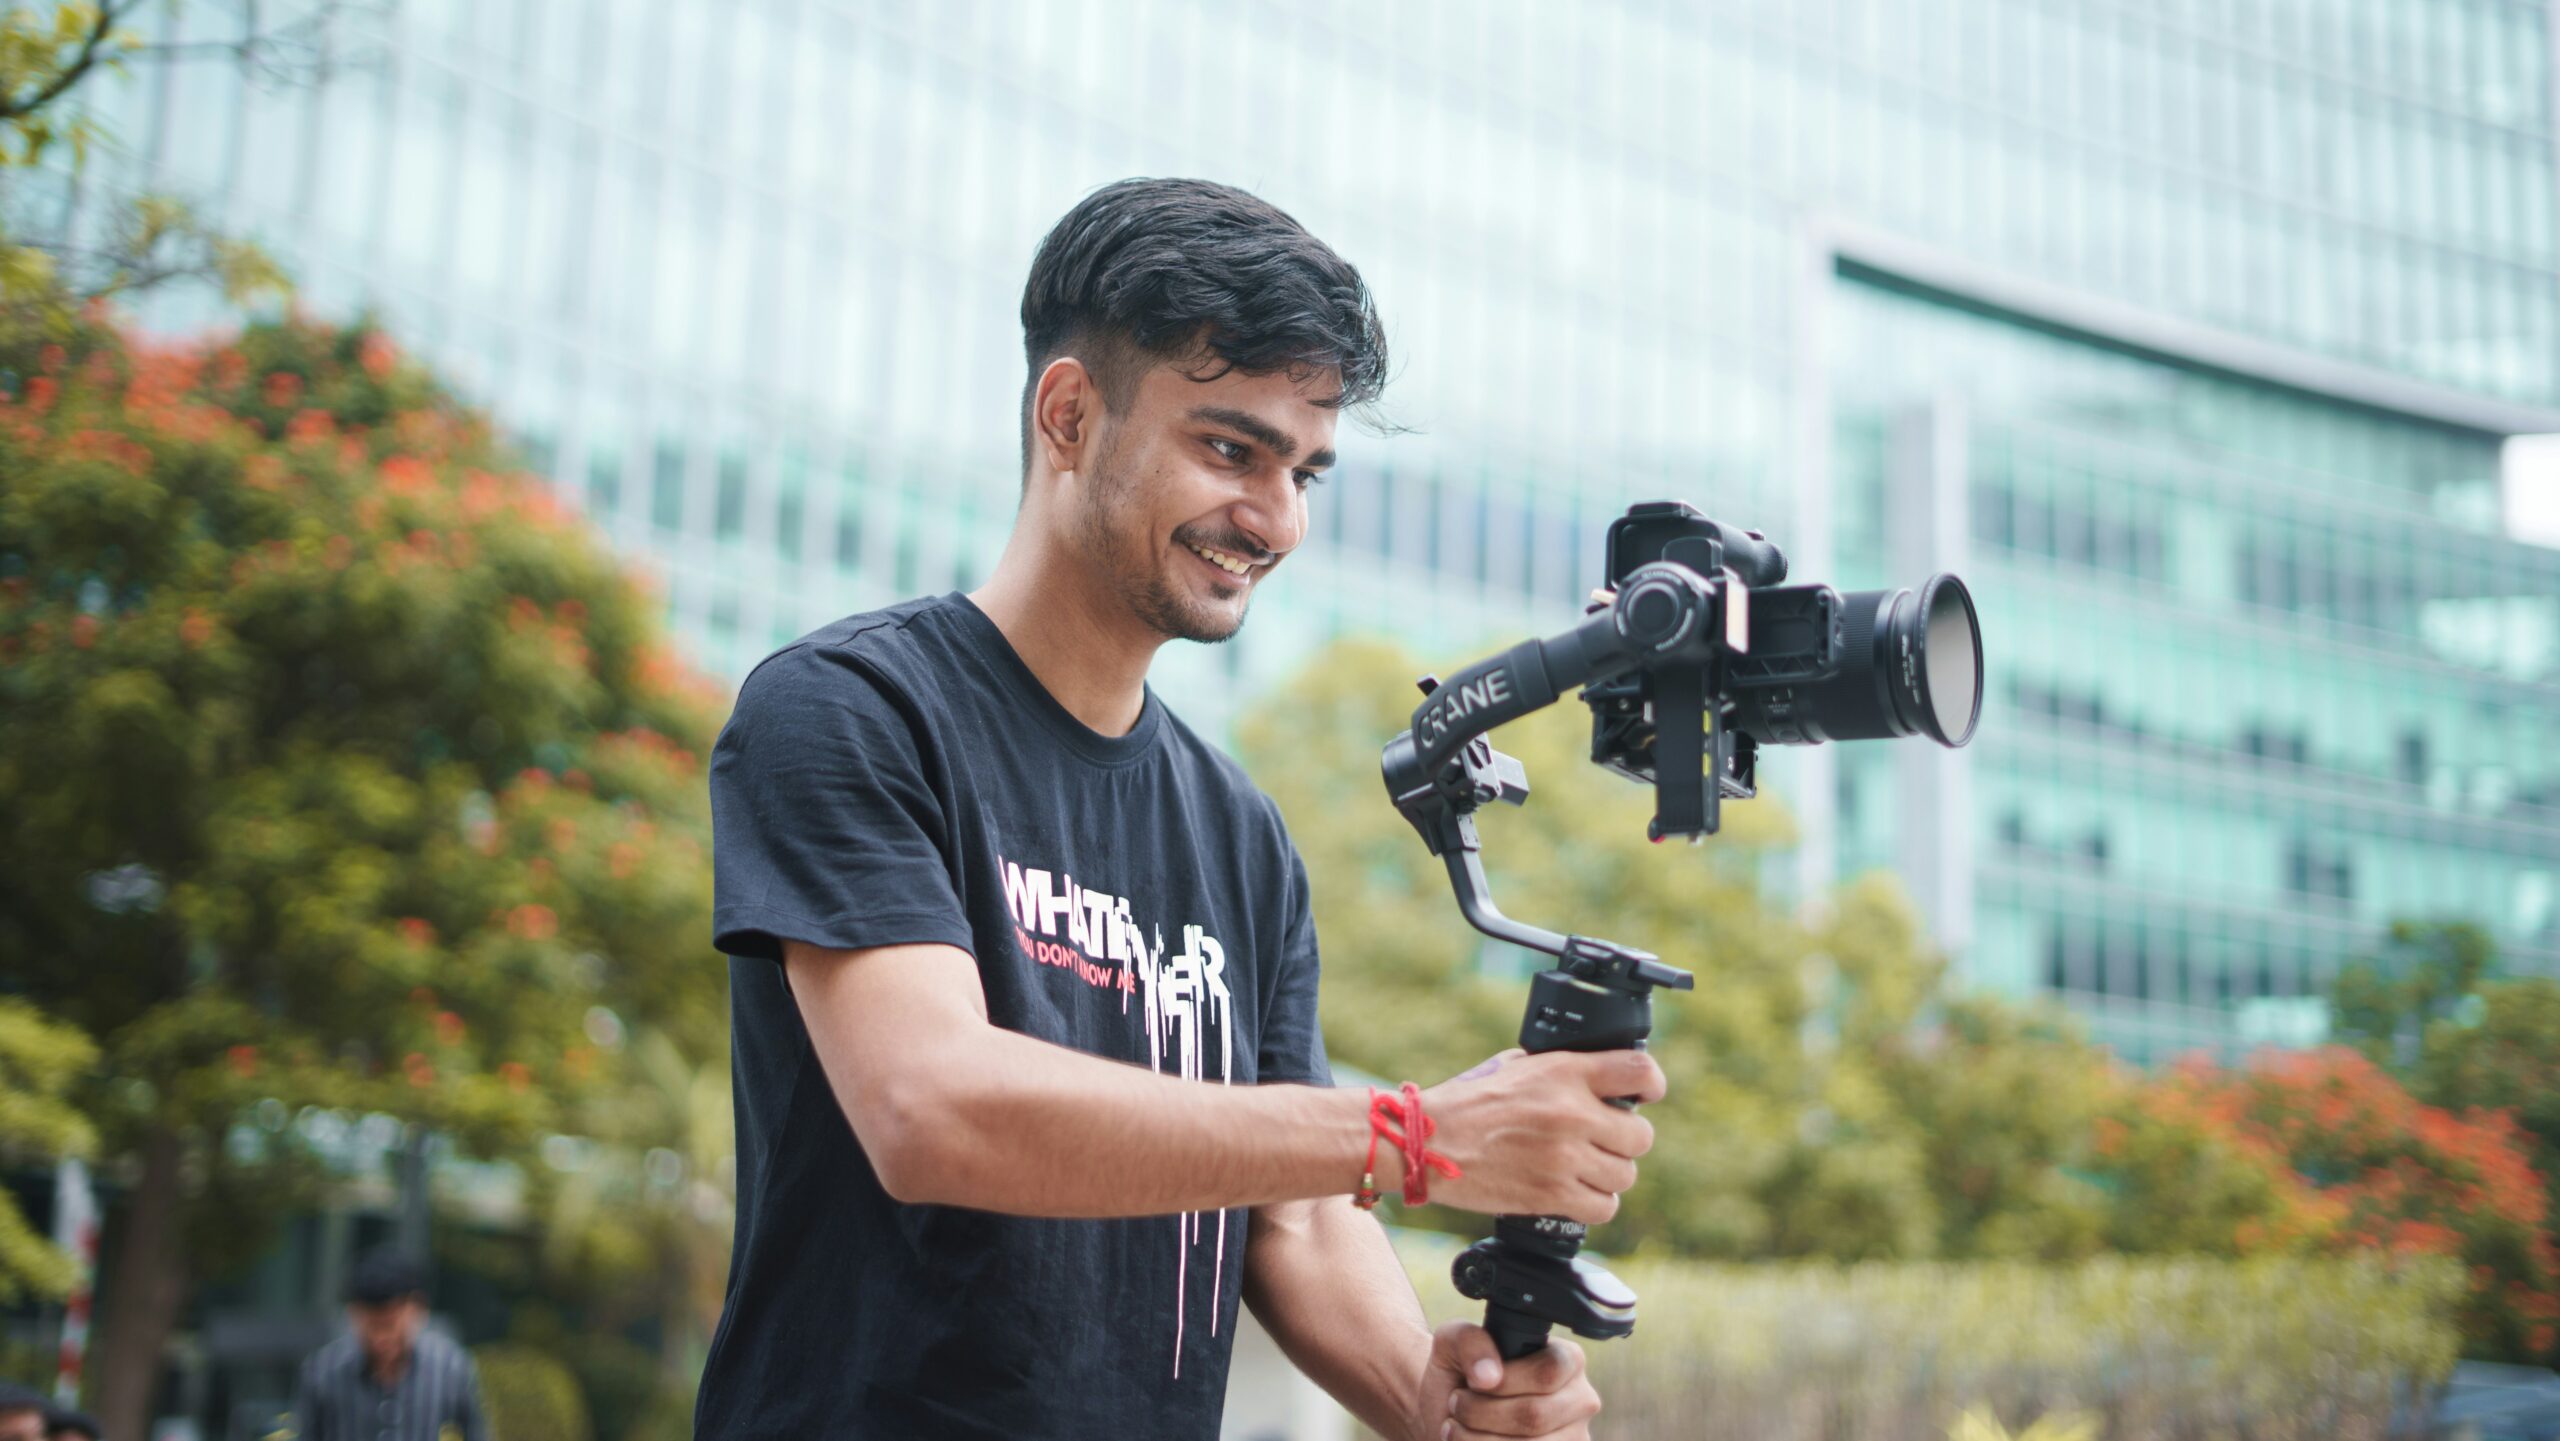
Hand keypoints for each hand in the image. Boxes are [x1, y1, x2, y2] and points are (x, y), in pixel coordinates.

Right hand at [1406, 1048, 1663, 1223]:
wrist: (1425, 1141)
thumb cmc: (1466, 1102)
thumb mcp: (1517, 1066)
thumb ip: (1562, 1071)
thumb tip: (1600, 1080)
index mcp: (1564, 1072)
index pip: (1641, 1071)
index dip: (1652, 1084)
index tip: (1647, 1094)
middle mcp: (1571, 1113)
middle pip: (1640, 1135)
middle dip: (1624, 1139)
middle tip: (1602, 1140)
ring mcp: (1564, 1157)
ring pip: (1625, 1175)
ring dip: (1609, 1174)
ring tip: (1583, 1169)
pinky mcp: (1551, 1196)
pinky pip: (1604, 1207)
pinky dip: (1595, 1203)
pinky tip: (1575, 1192)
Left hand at [1410, 1320, 1598, 1440]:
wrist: (1452, 1415)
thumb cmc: (1461, 1376)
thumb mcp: (1454, 1344)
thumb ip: (1469, 1342)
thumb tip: (1489, 1376)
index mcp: (1567, 1359)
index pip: (1548, 1372)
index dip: (1504, 1382)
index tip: (1473, 1383)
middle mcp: (1580, 1400)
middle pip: (1535, 1415)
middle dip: (1481, 1413)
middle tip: (1457, 1405)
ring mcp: (1573, 1437)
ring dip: (1478, 1439)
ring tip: (1456, 1427)